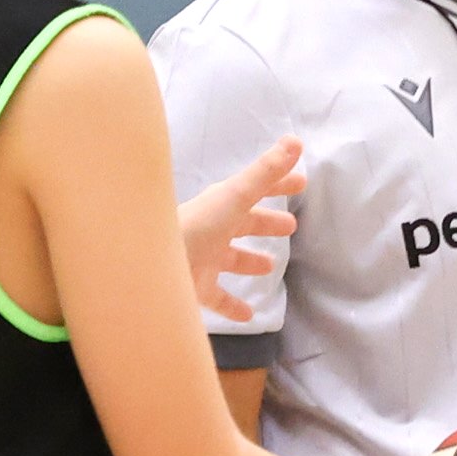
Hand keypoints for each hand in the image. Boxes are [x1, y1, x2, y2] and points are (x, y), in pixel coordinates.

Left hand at [180, 140, 305, 324]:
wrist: (155, 265)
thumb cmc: (198, 226)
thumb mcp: (235, 196)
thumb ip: (266, 172)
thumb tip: (295, 141)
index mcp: (221, 205)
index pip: (255, 190)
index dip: (278, 185)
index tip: (301, 184)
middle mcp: (211, 230)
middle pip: (243, 224)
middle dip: (265, 222)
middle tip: (291, 227)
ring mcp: (203, 259)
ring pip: (230, 259)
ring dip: (249, 260)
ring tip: (269, 266)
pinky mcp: (196, 288)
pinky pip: (218, 297)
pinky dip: (234, 305)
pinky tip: (250, 314)